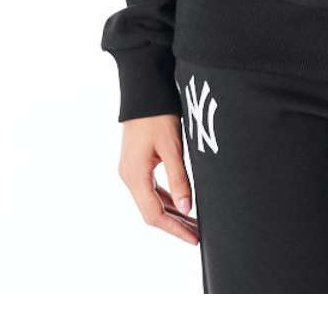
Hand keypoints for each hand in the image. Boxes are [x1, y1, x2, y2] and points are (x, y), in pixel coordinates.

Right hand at [118, 114, 199, 243]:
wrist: (143, 91)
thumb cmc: (157, 115)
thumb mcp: (172, 147)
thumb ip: (179, 179)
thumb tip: (187, 209)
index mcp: (135, 176)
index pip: (155, 215)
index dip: (175, 230)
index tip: (194, 238)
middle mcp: (129, 177)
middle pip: (151, 212)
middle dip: (175, 225)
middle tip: (198, 235)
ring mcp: (131, 170)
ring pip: (151, 201)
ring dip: (171, 214)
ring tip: (194, 222)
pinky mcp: (136, 163)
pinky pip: (150, 189)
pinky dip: (166, 199)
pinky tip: (181, 203)